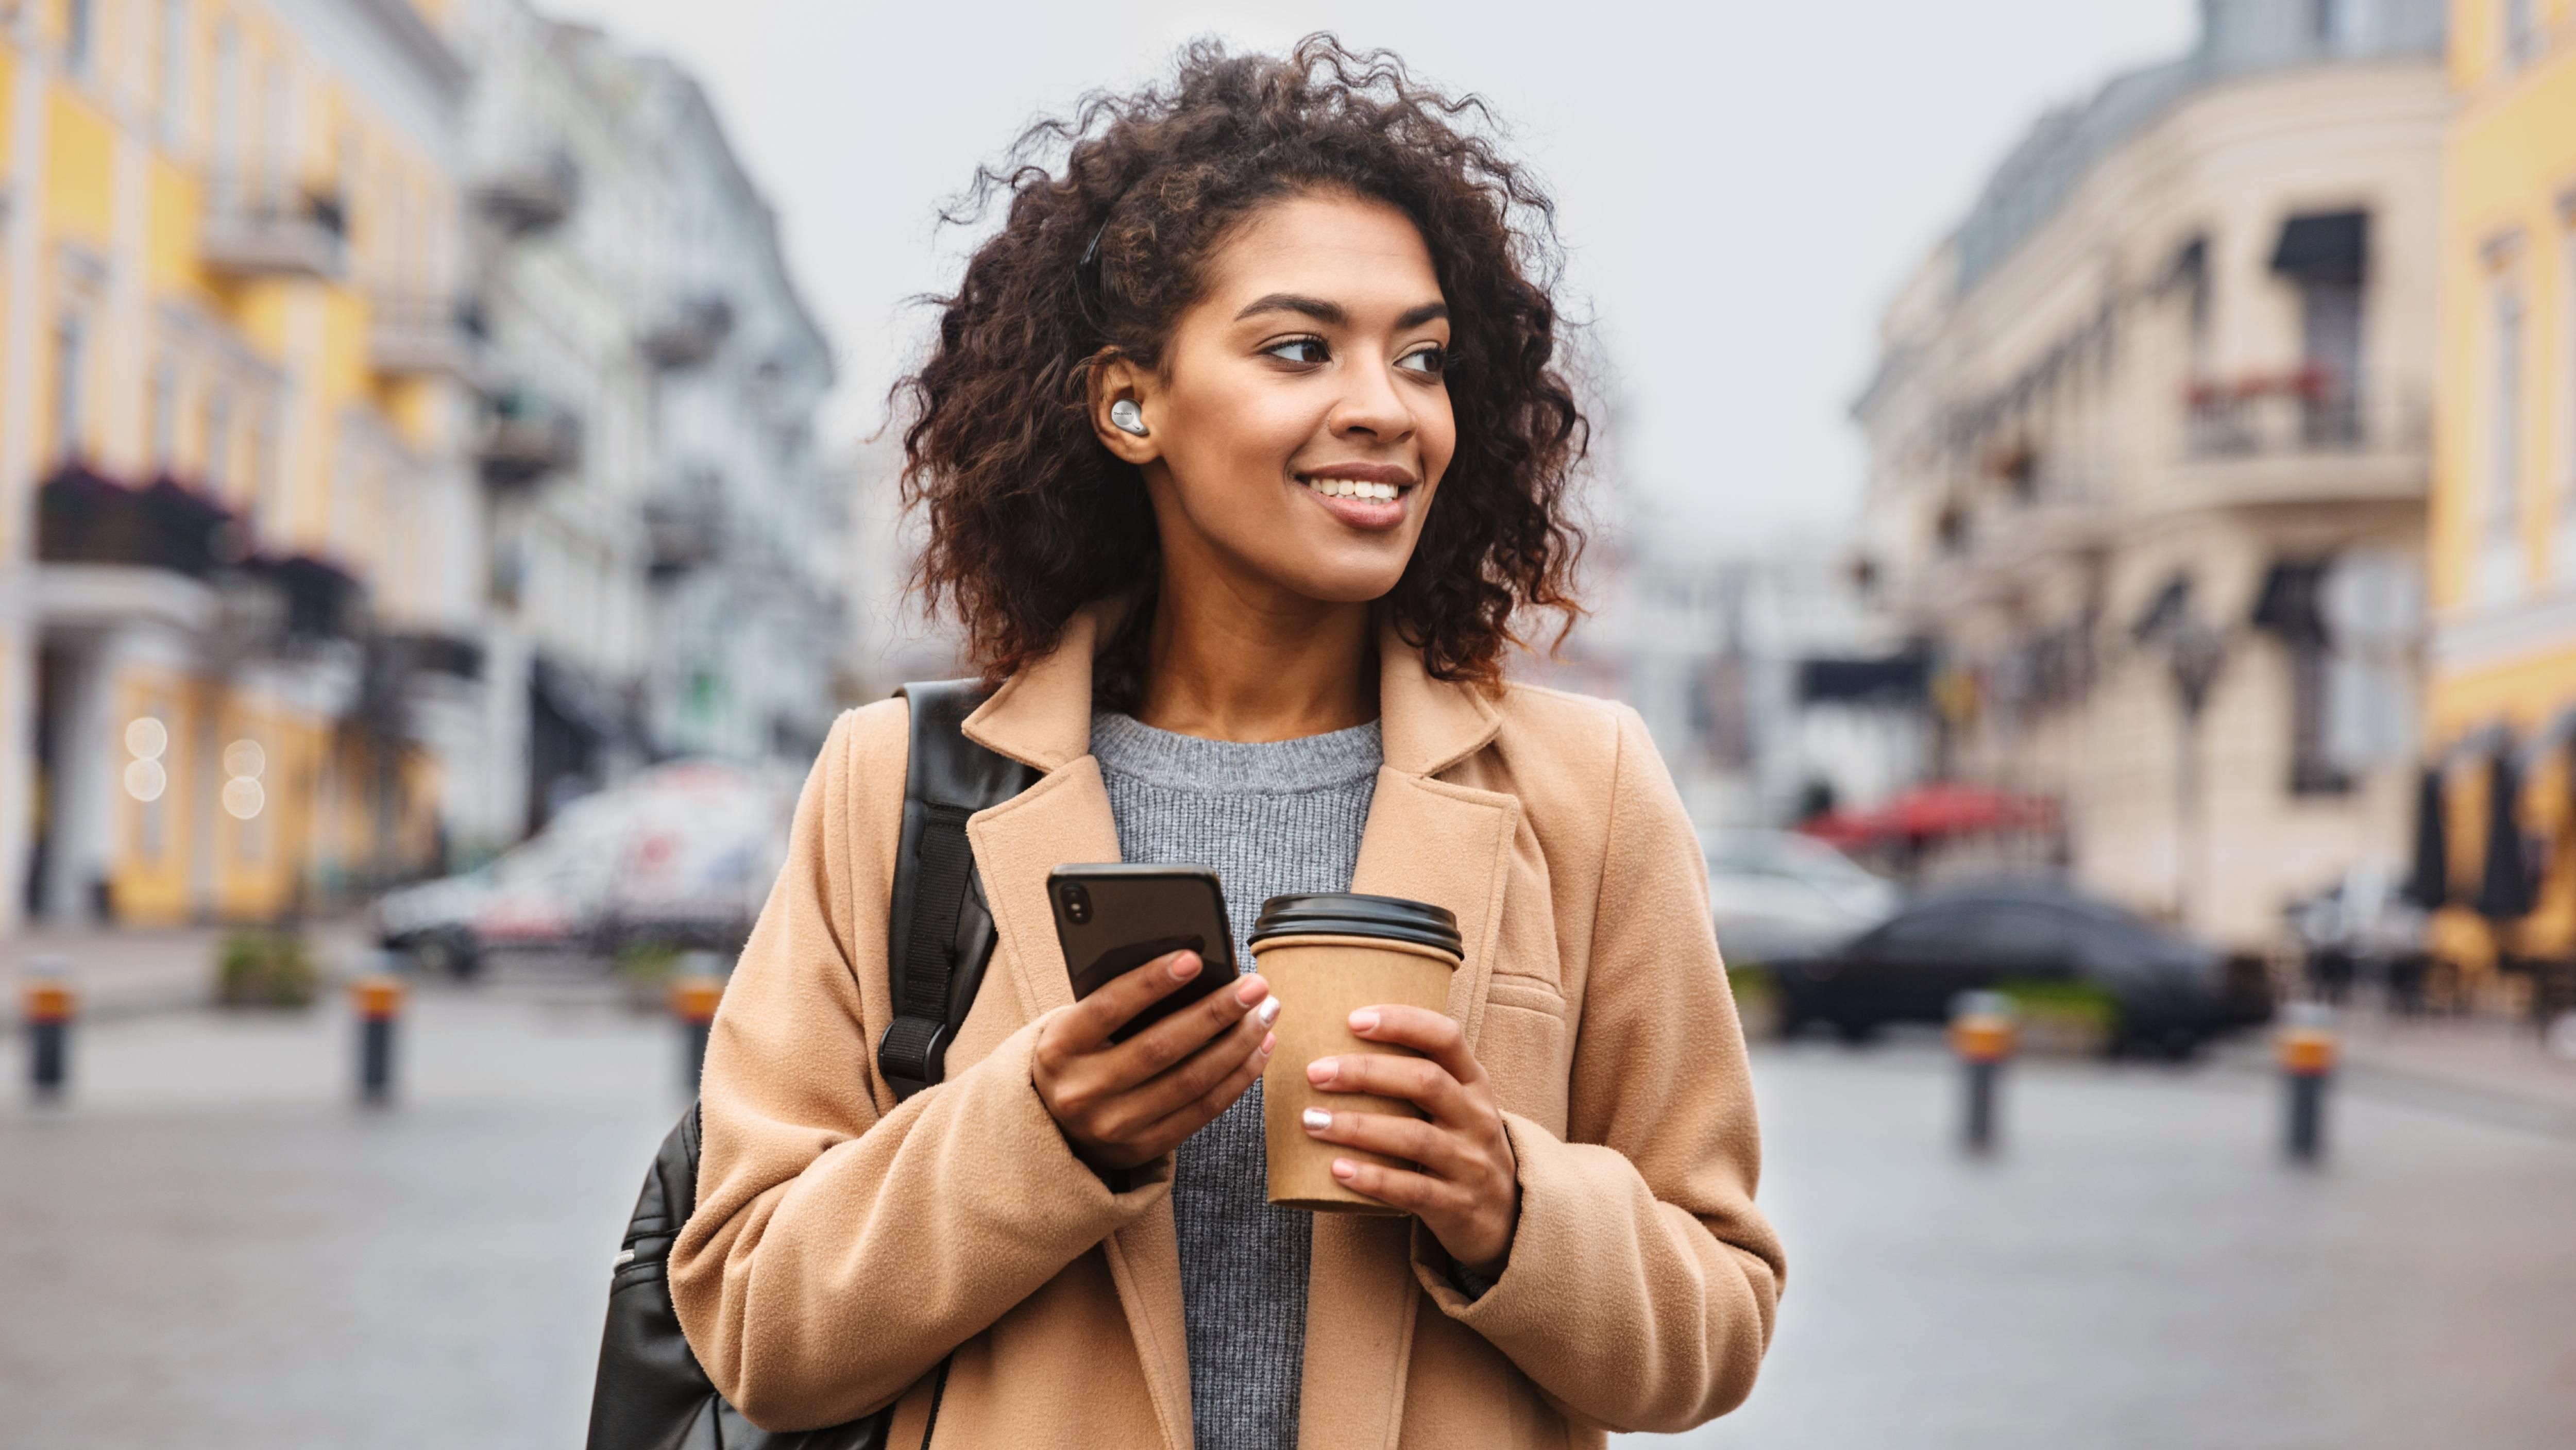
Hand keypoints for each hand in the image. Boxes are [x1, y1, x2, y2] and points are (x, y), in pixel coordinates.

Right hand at [1034, 950, 1278, 1171]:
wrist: (1055, 1127)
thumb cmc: (1079, 1056)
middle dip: (1215, 1013)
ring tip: (1265, 1014)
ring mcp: (1113, 1126)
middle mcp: (1082, 1091)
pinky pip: (1202, 1111)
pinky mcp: (1142, 1148)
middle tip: (1255, 985)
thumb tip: (1190, 967)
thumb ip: (1117, 1003)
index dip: (1151, 982)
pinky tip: (1259, 1050)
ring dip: (1238, 1045)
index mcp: (1058, 1048)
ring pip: (1190, 1082)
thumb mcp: (1078, 1027)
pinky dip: (1237, 1078)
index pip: (1108, 1008)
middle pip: (1159, 1048)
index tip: (1193, 958)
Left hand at [1301, 1005, 1520, 1277]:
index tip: (1353, 1020)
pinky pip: (1412, 1189)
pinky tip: (1338, 1169)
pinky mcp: (1456, 1205)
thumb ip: (1417, 1078)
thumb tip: (1340, 1050)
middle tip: (1316, 1072)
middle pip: (1424, 1082)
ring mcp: (1470, 1163)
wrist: (1507, 1217)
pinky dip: (1373, 1177)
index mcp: (1474, 1083)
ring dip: (1358, 1126)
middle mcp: (1476, 1118)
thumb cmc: (1462, 1147)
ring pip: (1415, 1136)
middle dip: (1366, 1072)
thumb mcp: (1457, 1105)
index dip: (1402, 1023)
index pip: (1445, 1037)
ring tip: (1313, 1121)